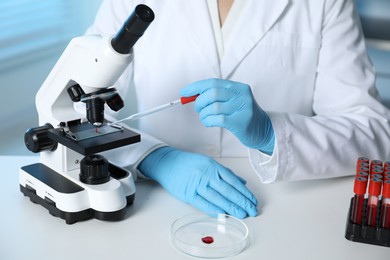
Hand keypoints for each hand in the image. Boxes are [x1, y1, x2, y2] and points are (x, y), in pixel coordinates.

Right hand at [138, 146, 257, 217]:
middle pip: (228, 191)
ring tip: (241, 214)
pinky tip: (223, 214)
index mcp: (213, 166)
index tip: (252, 200)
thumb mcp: (208, 162)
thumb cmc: (188, 163)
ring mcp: (197, 184)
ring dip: (231, 208)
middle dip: (241, 202)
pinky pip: (203, 203)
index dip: (244, 192)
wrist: (167, 163)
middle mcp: (207, 174)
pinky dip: (214, 210)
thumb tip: (242, 182)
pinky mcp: (188, 193)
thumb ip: (225, 173)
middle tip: (251, 210)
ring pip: (218, 198)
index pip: (233, 181)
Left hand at [181, 78, 274, 154]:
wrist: (263, 130)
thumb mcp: (232, 101)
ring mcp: (243, 108)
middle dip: (199, 102)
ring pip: (213, 108)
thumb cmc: (242, 115)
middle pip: (212, 93)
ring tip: (205, 118)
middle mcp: (242, 95)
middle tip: (198, 109)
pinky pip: (218, 119)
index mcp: (238, 87)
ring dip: (203, 114)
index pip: (213, 82)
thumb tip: (192, 95)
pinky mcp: (241, 122)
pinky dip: (208, 121)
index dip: (196, 87)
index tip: (184, 92)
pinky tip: (209, 122)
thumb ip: (215, 96)